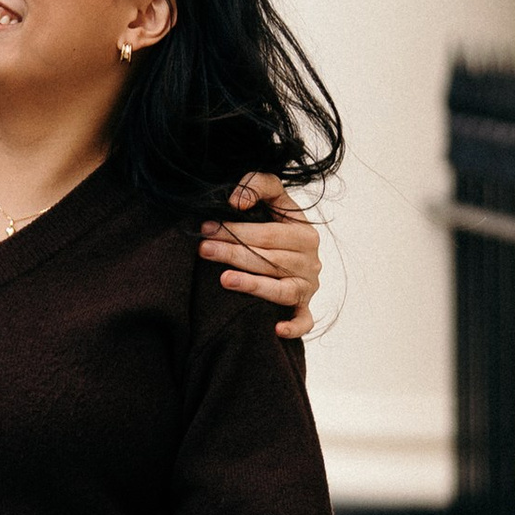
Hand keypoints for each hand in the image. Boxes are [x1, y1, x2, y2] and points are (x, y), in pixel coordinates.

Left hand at [198, 173, 323, 339]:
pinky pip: (304, 320)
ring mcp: (308, 286)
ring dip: (252, 285)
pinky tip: (276, 329)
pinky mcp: (304, 308)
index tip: (207, 227)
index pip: (270, 232)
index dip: (238, 229)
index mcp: (304, 232)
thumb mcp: (273, 198)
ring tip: (224, 280)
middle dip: (234, 252)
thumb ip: (258, 185)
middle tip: (204, 249)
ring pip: (281, 289)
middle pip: (270, 259)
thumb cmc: (274, 225)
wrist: (289, 252)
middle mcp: (310, 260)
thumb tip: (238, 202)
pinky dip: (294, 326)